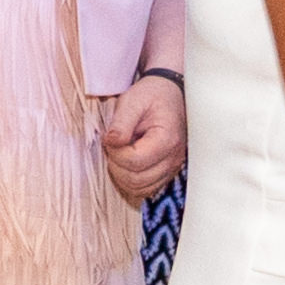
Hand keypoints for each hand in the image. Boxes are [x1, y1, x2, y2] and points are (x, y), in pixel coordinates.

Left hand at [96, 72, 186, 200]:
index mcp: (167, 139)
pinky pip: (145, 189)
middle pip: (137, 180)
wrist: (170, 96)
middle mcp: (173, 158)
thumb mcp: (133, 100)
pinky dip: (131, 181)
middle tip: (114, 147)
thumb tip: (111, 142)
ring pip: (140, 189)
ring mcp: (172, 168)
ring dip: (122, 176)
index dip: (115, 153)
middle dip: (117, 166)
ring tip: (120, 154)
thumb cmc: (152, 96)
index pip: (135, 161)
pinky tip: (127, 163)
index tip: (111, 138)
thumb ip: (121, 122)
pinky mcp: (166, 173)